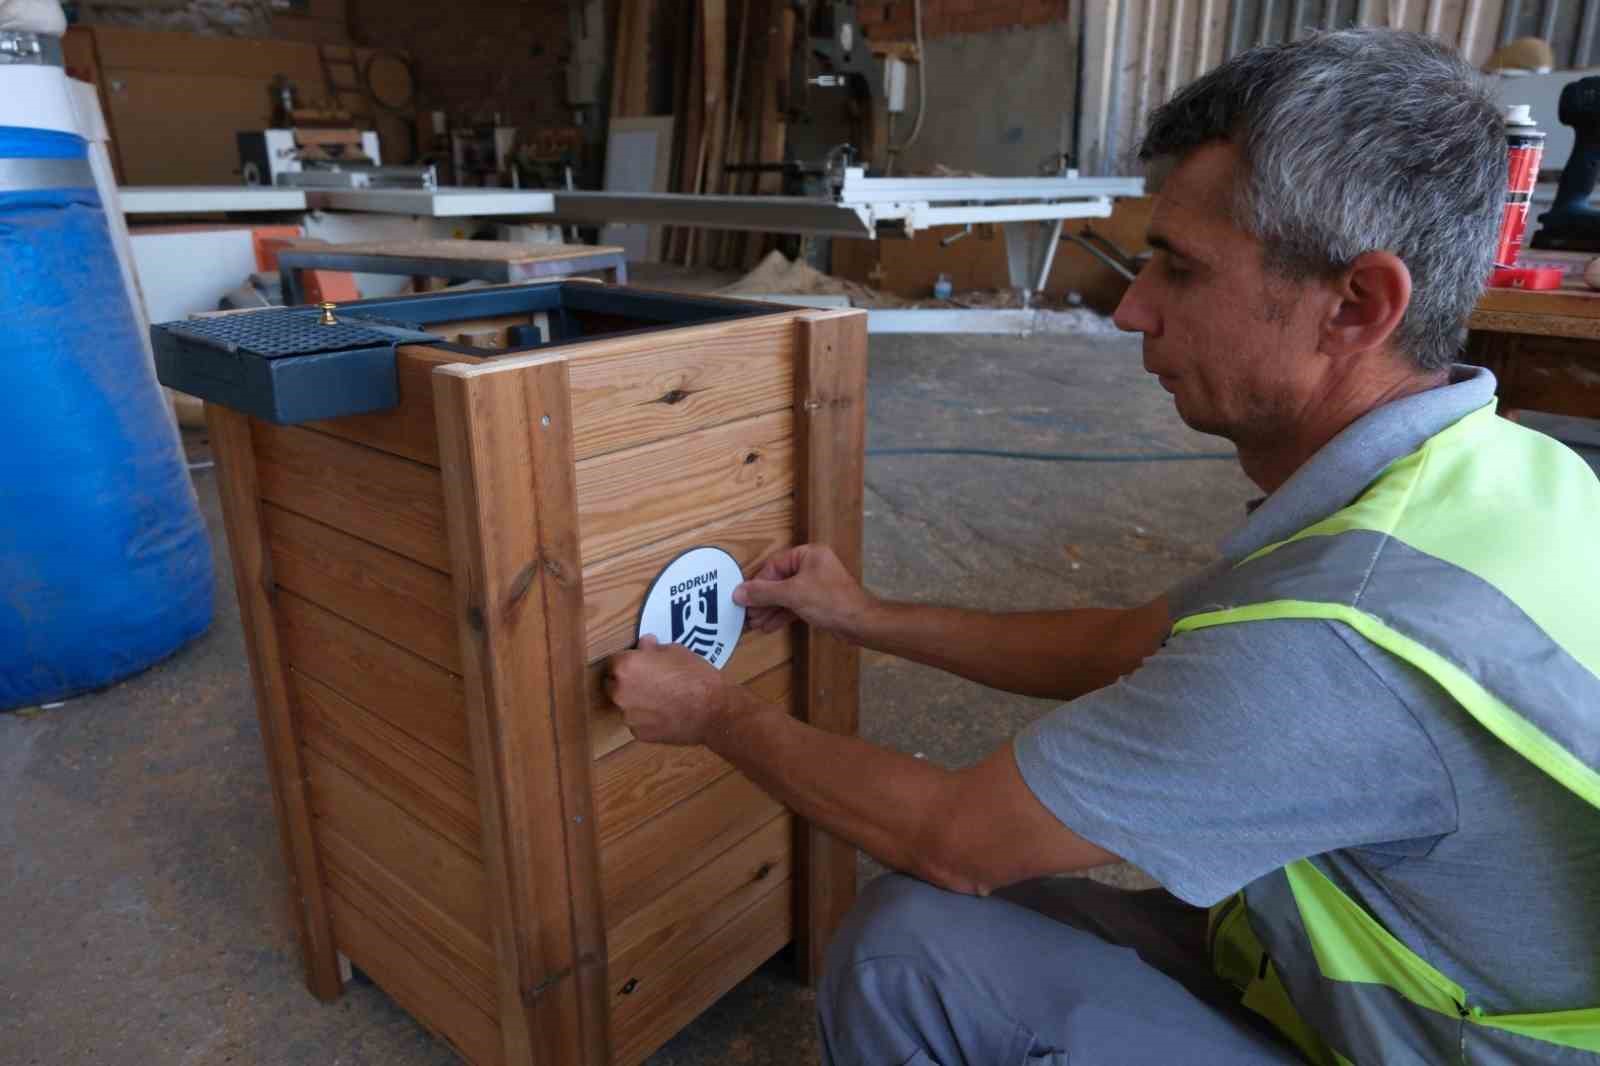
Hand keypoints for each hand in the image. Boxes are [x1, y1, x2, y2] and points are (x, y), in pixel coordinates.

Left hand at [606, 636, 732, 745]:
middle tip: (649, 679)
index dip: (629, 660)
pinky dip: (646, 718)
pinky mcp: (639, 733)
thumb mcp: (676, 651)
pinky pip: (638, 722)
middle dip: (626, 681)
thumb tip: (645, 645)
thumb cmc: (696, 677)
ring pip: (626, 705)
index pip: (614, 660)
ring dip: (636, 700)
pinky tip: (665, 713)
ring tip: (661, 698)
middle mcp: (619, 692)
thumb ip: (653, 649)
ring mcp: (628, 716)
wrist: (712, 711)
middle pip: (613, 684)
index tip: (640, 662)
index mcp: (625, 667)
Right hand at [734, 543, 875, 635]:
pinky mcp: (818, 601)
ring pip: (786, 595)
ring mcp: (816, 584)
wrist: (859, 623)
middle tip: (748, 612)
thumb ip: (764, 593)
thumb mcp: (792, 594)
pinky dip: (782, 614)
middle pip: (779, 581)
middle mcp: (813, 566)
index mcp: (808, 555)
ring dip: (770, 609)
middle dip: (763, 599)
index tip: (744, 596)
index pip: (775, 565)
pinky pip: (794, 604)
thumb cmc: (833, 601)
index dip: (758, 583)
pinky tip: (769, 625)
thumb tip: (740, 592)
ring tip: (756, 622)